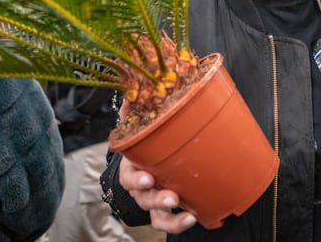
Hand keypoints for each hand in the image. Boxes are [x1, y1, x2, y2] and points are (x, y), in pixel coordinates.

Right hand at [117, 99, 197, 232]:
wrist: (147, 161)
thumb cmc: (146, 143)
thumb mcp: (141, 127)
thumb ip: (137, 112)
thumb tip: (131, 96)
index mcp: (133, 165)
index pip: (129, 174)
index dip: (136, 179)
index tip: (147, 178)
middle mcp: (140, 186)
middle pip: (142, 197)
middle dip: (156, 198)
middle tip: (170, 197)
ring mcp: (152, 199)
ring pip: (155, 212)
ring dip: (168, 214)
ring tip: (183, 210)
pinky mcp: (164, 209)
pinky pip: (167, 221)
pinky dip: (177, 223)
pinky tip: (191, 217)